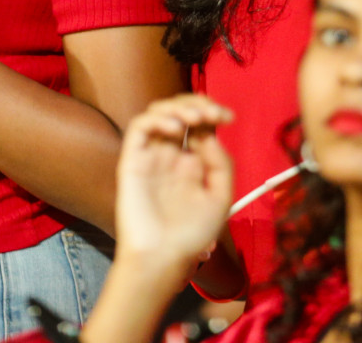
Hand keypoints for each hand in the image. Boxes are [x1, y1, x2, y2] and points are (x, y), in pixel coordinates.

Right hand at [113, 94, 235, 269]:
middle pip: (179, 111)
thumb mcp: (220, 197)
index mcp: (192, 162)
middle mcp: (171, 154)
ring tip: (197, 119)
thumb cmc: (191, 235)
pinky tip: (177, 130)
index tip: (228, 117)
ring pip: (158, 112)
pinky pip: (139, 128)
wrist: (163, 258)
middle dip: (198, 103)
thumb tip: (208, 134)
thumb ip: (220, 164)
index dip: (213, 112)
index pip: (199, 123)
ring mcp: (151, 156)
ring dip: (179, 107)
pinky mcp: (133, 161)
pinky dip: (158, 119)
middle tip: (213, 113)